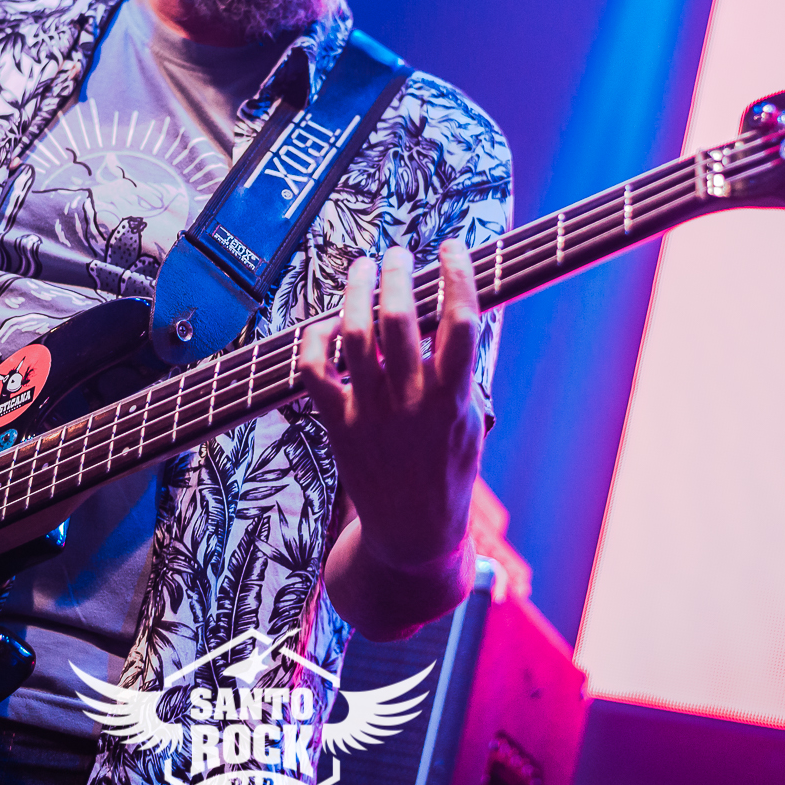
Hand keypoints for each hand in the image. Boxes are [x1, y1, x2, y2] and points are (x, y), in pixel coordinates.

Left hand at [299, 241, 484, 573]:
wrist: (413, 536)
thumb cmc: (447, 473)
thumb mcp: (469, 423)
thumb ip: (461, 374)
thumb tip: (456, 315)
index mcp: (452, 399)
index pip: (461, 322)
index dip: (457, 275)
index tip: (453, 248)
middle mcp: (410, 402)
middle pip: (399, 318)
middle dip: (397, 274)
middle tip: (398, 254)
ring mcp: (369, 413)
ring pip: (353, 334)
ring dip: (356, 290)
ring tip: (363, 267)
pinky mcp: (337, 426)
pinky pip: (314, 371)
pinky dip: (315, 339)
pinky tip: (326, 323)